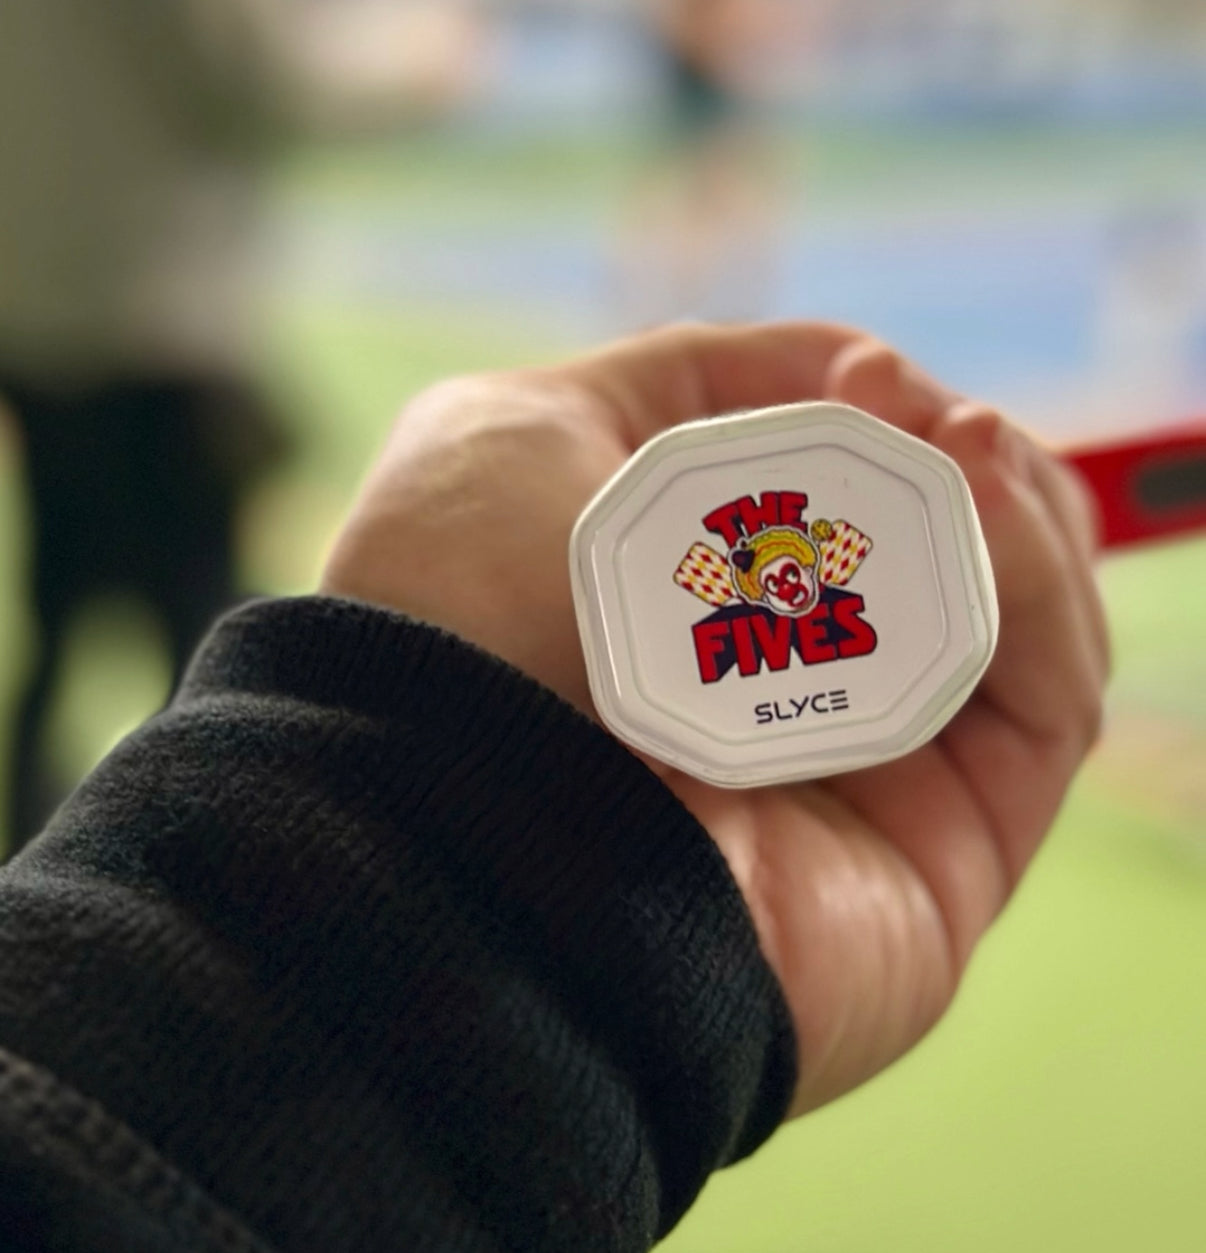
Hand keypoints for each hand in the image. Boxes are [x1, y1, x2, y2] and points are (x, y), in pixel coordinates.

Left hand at [322, 322, 1107, 1116]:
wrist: (453, 824)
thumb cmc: (455, 612)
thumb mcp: (518, 437)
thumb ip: (671, 388)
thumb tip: (841, 380)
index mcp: (678, 614)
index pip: (820, 506)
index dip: (860, 417)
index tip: (860, 377)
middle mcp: (768, 702)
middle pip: (927, 562)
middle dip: (950, 462)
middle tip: (925, 416)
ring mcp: (863, 783)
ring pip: (1003, 625)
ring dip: (1007, 510)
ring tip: (967, 448)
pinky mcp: (943, 861)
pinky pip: (1044, 707)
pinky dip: (1040, 588)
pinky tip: (987, 512)